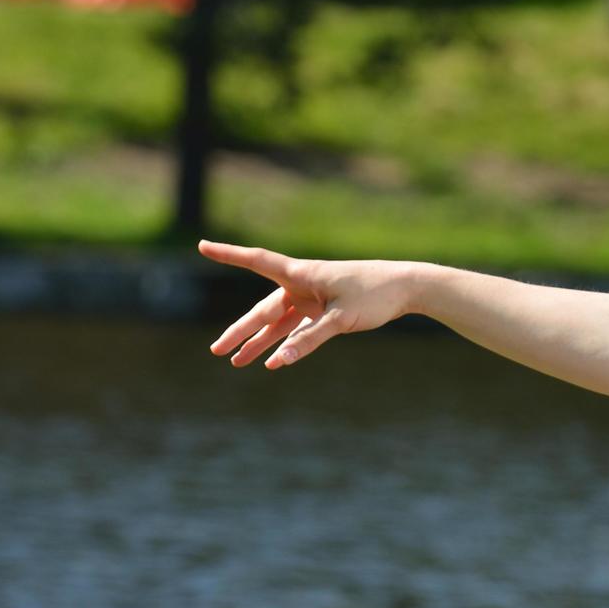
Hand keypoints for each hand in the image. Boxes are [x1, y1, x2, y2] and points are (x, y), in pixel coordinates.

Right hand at [200, 243, 413, 367]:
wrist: (406, 287)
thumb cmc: (374, 294)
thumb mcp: (342, 318)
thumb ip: (311, 339)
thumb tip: (282, 360)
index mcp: (301, 274)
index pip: (256, 261)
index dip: (228, 255)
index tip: (202, 245)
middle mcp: (302, 285)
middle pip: (263, 310)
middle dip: (240, 332)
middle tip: (217, 351)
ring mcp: (313, 300)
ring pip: (278, 324)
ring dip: (259, 343)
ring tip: (236, 362)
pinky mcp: (325, 312)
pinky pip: (299, 330)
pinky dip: (287, 345)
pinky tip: (275, 361)